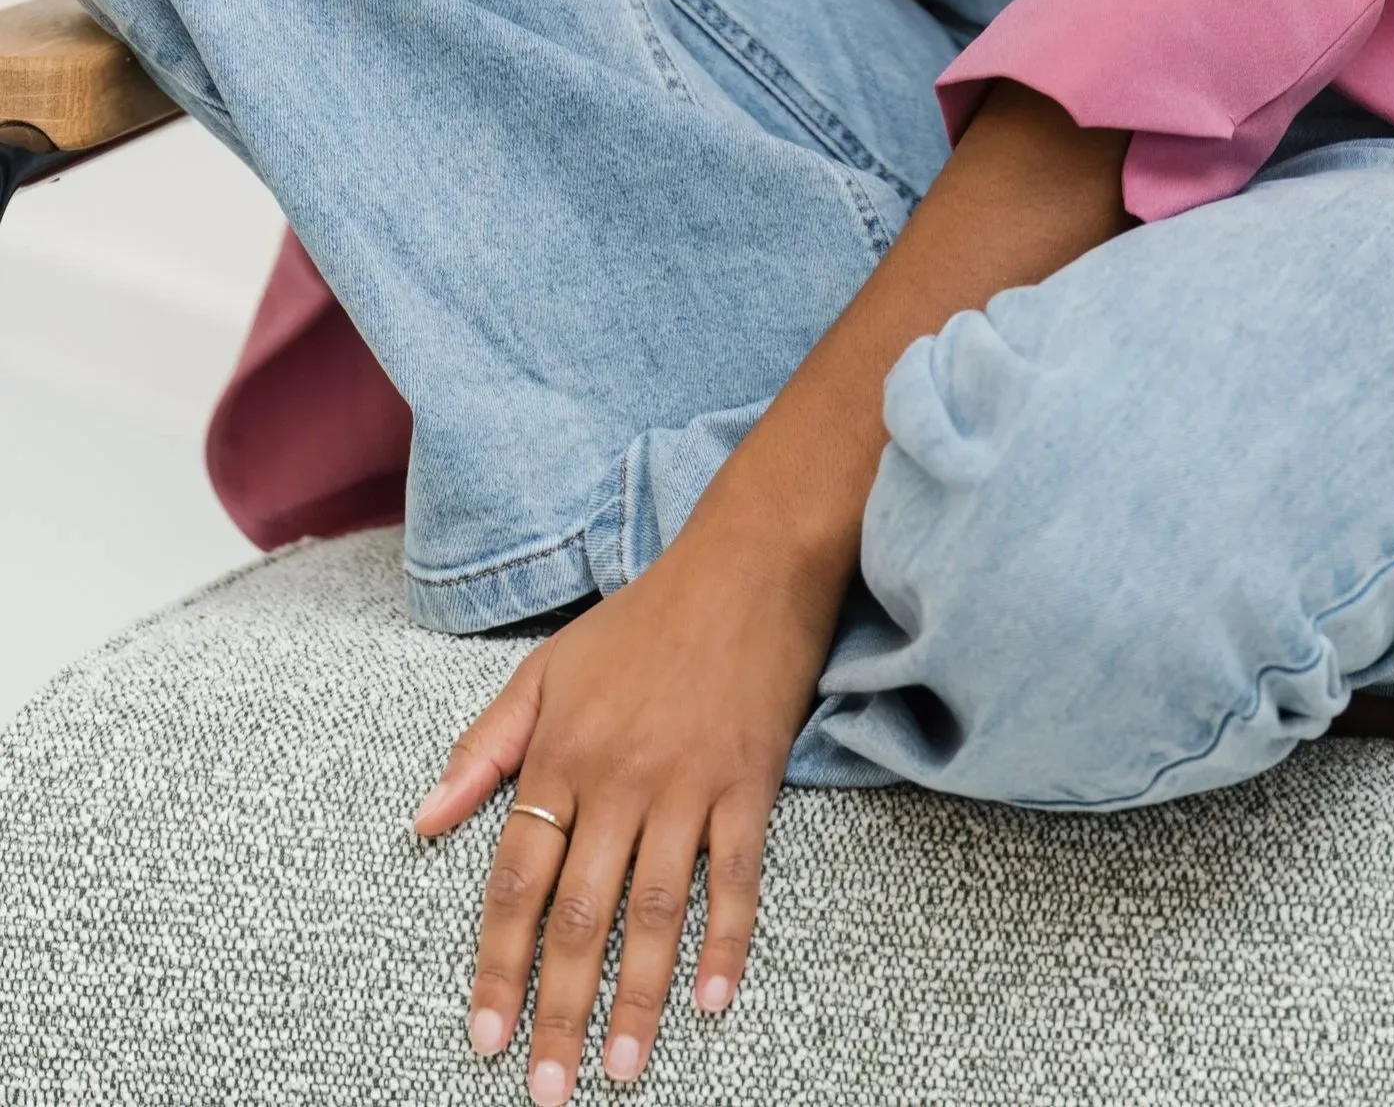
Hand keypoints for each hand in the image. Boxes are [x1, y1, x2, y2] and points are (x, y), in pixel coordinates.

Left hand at [414, 521, 838, 1096]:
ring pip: (653, 909)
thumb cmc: (641, 618)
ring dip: (638, 996)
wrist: (746, 561)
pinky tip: (712, 999)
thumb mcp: (545, 669)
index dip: (498, 965)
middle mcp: (618, 777)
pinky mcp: (748, 781)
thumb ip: (482, 747)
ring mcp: (687, 782)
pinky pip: (736, 875)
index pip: (516, 879)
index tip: (485, 1039)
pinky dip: (726, 940)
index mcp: (561, 752)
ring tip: (620, 1068)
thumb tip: (423, 823)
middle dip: (558, 1009)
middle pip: (578, 914)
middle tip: (547, 1090)